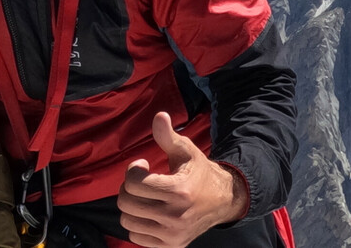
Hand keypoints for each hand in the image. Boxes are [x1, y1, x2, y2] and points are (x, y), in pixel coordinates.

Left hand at [117, 112, 248, 247]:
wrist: (224, 200)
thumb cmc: (199, 173)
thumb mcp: (185, 151)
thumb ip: (168, 135)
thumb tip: (160, 115)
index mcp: (179, 191)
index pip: (133, 184)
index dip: (133, 170)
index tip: (143, 165)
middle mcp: (176, 216)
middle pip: (126, 203)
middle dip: (128, 188)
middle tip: (142, 182)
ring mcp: (173, 234)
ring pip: (127, 221)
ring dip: (131, 207)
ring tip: (145, 197)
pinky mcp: (172, 245)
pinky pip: (136, 237)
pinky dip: (137, 224)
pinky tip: (148, 213)